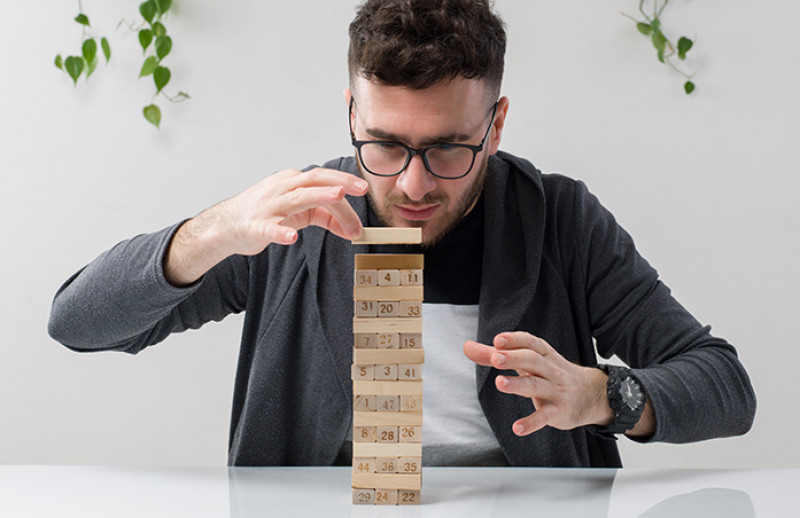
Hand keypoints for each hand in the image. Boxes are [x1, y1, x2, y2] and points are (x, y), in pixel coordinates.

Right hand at [165, 167, 368, 284]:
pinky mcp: (257, 226)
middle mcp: (282, 189)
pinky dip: (281, 232)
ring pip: (297, 198)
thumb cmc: (266, 214)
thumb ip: (326, 217)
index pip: (324, 180)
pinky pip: (270, 228)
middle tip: (362, 188)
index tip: (364, 198)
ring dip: (319, 195)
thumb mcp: (300, 212)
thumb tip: (352, 228)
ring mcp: (269, 206)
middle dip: (340, 181)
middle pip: (314, 180)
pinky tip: (291, 237)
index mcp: (293, 182)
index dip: (346, 189)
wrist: (227, 226)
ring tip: (338, 196)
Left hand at [463, 331, 612, 436]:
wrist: (593, 394)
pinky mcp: (558, 412)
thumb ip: (494, 355)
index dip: (515, 340)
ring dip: (518, 384)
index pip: (530, 343)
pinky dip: (531, 423)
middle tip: (495, 358)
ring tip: (500, 383)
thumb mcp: (528, 361)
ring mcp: (555, 391)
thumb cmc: (551, 373)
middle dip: (514, 358)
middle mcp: (550, 370)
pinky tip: (517, 428)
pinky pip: (544, 416)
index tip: (498, 340)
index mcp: (543, 354)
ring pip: (536, 385)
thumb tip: (467, 347)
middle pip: (533, 360)